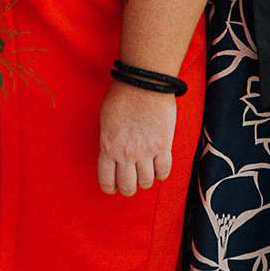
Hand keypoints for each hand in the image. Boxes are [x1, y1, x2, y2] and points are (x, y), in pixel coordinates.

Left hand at [96, 82, 175, 196]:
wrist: (143, 82)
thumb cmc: (122, 97)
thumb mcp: (105, 121)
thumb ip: (108, 142)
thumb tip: (112, 157)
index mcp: (108, 146)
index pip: (106, 180)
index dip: (110, 188)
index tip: (113, 188)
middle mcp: (126, 153)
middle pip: (129, 186)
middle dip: (129, 188)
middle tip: (131, 181)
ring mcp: (146, 151)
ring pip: (147, 182)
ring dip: (146, 181)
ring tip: (145, 172)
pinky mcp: (164, 146)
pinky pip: (164, 171)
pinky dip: (161, 174)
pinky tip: (159, 169)